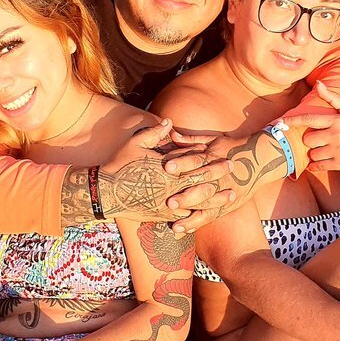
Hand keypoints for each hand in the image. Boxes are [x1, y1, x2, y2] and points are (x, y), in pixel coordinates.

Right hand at [98, 119, 231, 227]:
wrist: (105, 193)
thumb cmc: (120, 165)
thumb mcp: (136, 143)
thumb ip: (155, 133)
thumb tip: (170, 122)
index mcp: (168, 168)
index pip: (196, 164)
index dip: (213, 161)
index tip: (227, 158)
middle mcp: (171, 187)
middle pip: (203, 182)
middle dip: (219, 177)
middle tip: (234, 173)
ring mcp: (168, 204)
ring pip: (199, 203)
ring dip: (217, 200)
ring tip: (232, 197)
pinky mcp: (163, 216)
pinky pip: (186, 218)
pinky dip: (200, 217)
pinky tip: (211, 216)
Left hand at [165, 126, 294, 232]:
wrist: (261, 159)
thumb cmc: (231, 148)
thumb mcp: (213, 140)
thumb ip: (191, 140)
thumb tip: (171, 134)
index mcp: (213, 157)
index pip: (196, 160)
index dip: (182, 163)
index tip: (167, 167)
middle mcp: (218, 176)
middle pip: (201, 186)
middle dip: (186, 195)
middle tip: (169, 203)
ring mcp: (224, 191)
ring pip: (206, 205)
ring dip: (191, 216)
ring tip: (176, 225)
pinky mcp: (228, 204)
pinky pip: (213, 215)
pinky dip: (198, 223)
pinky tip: (185, 230)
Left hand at [287, 82, 339, 174]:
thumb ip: (333, 98)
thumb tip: (318, 83)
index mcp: (338, 120)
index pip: (309, 119)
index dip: (292, 120)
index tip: (279, 122)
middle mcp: (337, 134)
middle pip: (308, 139)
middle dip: (310, 141)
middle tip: (320, 140)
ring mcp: (339, 150)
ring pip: (312, 154)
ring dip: (315, 154)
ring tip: (327, 151)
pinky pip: (318, 166)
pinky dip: (316, 166)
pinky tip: (322, 162)